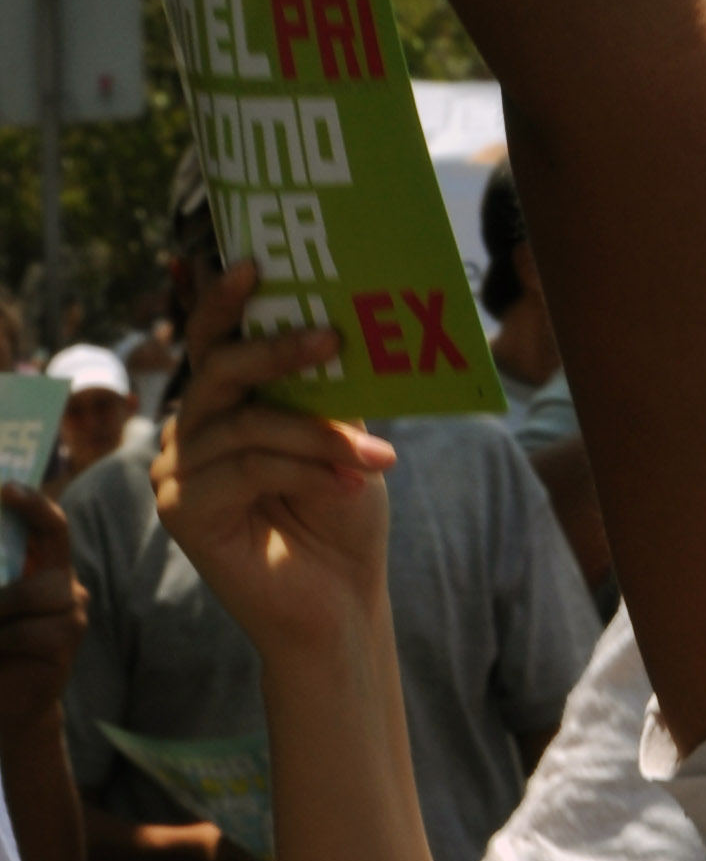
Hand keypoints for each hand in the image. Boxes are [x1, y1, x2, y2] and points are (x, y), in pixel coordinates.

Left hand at [0, 489, 84, 735]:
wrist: (9, 707)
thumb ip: (1, 574)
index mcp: (47, 570)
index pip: (52, 526)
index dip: (33, 503)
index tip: (5, 488)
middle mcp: (67, 586)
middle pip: (47, 558)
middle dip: (6, 582)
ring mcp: (72, 615)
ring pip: (34, 593)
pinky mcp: (68, 644)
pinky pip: (28, 631)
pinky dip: (2, 640)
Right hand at [152, 266, 395, 669]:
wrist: (340, 596)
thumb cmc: (341, 505)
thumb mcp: (341, 428)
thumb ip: (323, 382)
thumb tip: (336, 320)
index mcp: (224, 400)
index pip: (213, 338)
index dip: (225, 299)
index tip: (253, 263)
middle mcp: (190, 429)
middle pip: (219, 368)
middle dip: (276, 349)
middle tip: (330, 337)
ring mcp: (176, 470)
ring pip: (246, 423)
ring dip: (317, 436)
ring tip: (374, 455)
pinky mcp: (180, 511)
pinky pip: (246, 468)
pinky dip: (304, 469)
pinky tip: (349, 481)